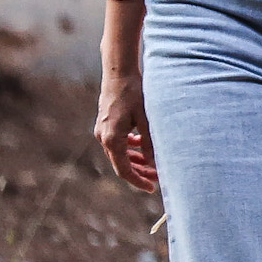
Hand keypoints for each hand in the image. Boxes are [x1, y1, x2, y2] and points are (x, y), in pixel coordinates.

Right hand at [94, 69, 158, 194]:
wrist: (119, 72)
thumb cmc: (134, 93)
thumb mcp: (146, 119)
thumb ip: (149, 142)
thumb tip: (155, 164)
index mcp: (112, 139)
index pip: (124, 170)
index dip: (138, 181)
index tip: (152, 188)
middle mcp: (103, 137)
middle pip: (121, 164)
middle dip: (140, 173)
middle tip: (158, 178)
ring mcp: (102, 131)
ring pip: (120, 154)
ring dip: (136, 160)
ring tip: (153, 165)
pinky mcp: (106, 124)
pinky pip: (118, 142)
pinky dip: (130, 147)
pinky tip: (142, 145)